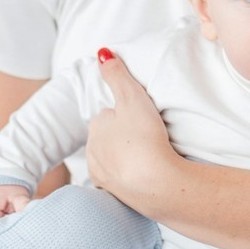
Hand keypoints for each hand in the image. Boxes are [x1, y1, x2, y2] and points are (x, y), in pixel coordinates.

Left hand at [85, 49, 180, 205]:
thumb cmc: (144, 138)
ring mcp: (102, 176)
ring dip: (126, 158)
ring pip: (113, 160)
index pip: (108, 114)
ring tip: (150, 157)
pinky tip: (144, 177)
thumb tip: (101, 53)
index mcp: (95, 127)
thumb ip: (117, 75)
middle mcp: (93, 152)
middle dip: (124, 137)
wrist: (156, 184)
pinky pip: (121, 182)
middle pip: (109, 138)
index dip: (127, 115)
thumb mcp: (132, 97)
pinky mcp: (115, 195)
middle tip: (149, 137)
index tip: (143, 119)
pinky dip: (130, 179)